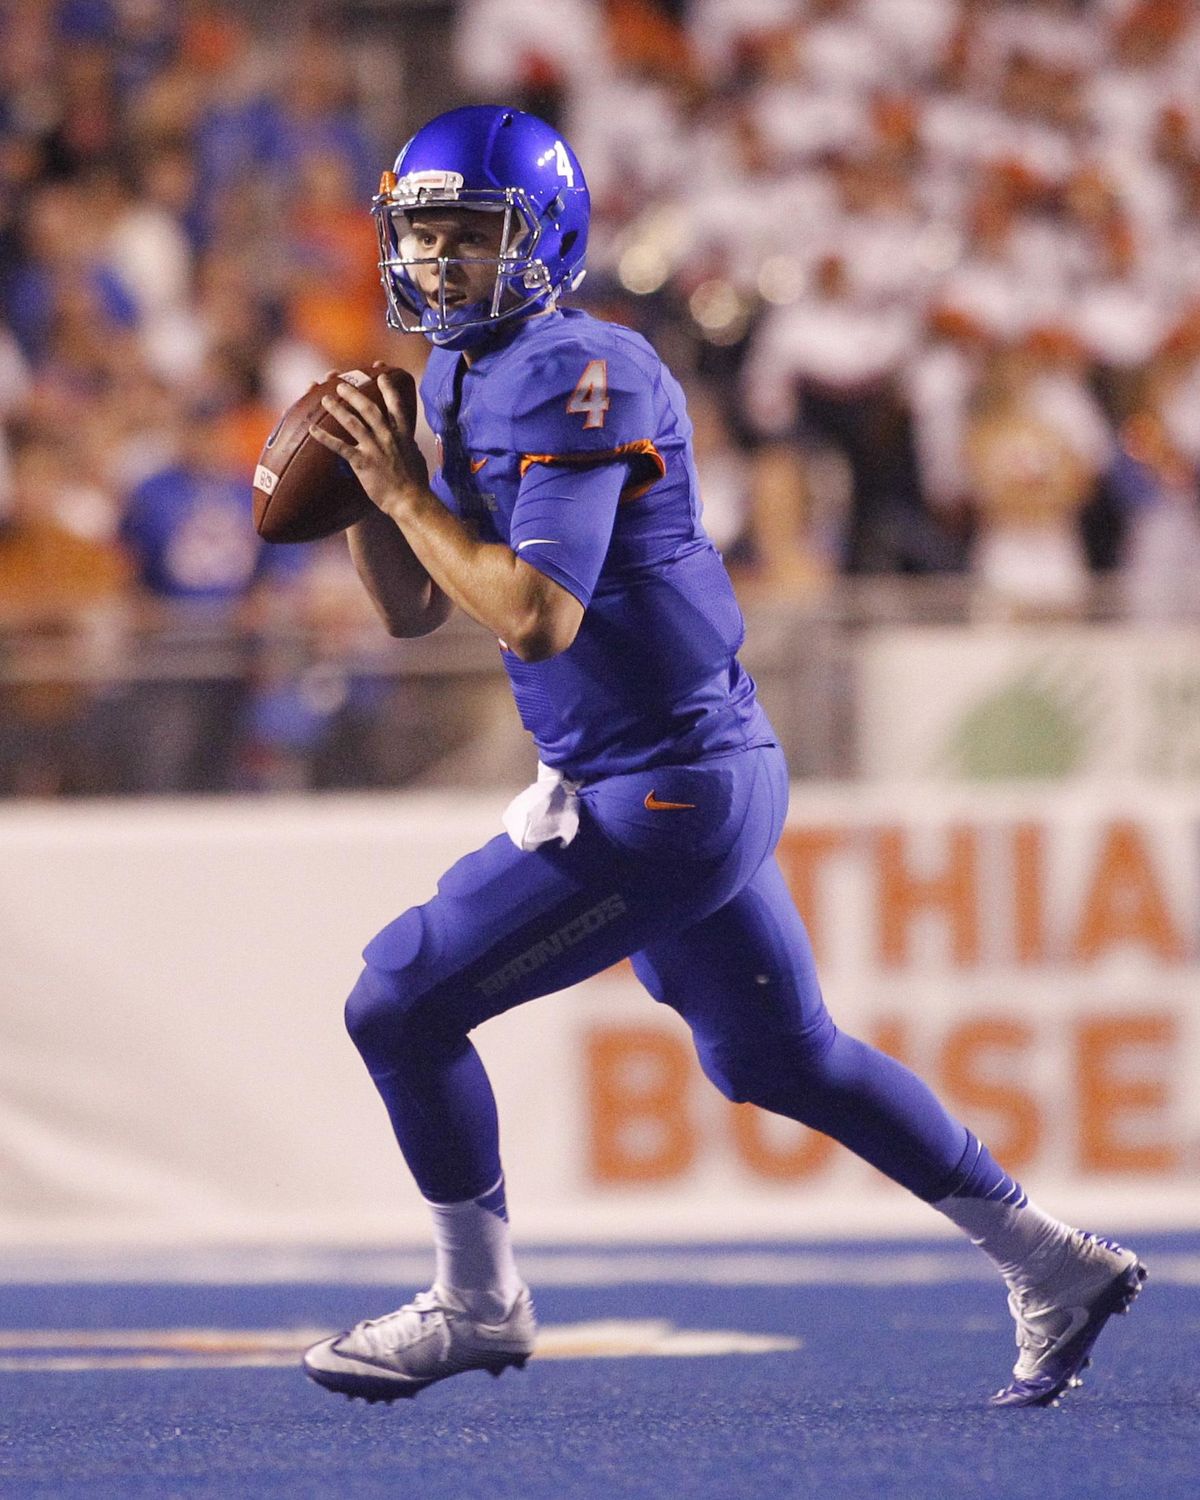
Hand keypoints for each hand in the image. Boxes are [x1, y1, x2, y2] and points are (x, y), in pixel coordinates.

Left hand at [309, 367, 428, 521]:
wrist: (410, 501)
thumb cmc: (416, 483)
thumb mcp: (415, 456)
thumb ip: (408, 444)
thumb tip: (406, 441)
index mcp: (403, 434)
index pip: (396, 405)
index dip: (388, 389)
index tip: (381, 376)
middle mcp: (387, 437)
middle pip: (369, 408)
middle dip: (354, 394)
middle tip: (340, 385)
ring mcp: (374, 448)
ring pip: (352, 423)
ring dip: (337, 409)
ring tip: (325, 399)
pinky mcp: (362, 463)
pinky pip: (340, 447)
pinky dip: (325, 437)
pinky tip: (313, 430)